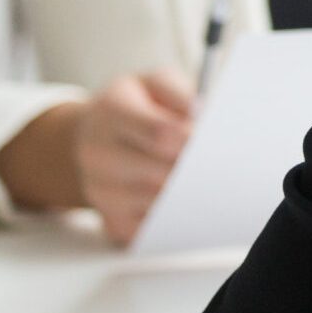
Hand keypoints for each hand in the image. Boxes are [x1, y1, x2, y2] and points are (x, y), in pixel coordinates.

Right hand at [0, 68, 194, 245]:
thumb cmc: (138, 105)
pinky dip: (170, 219)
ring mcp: (98, 188)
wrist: (97, 132)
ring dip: (184, 196)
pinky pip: (150, 229)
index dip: (193, 140)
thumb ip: (181, 95)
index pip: (160, 133)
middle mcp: (97, 151)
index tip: (212, 142)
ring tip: (198, 180)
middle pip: (160, 174)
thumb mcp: (156, 83)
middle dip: (193, 172)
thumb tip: (201, 118)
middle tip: (214, 166)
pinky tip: (176, 200)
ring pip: (157, 203)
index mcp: (112, 110)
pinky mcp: (108, 217)